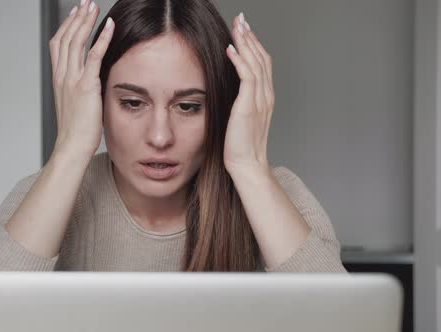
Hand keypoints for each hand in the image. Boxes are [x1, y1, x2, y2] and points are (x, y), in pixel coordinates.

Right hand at [49, 1, 114, 156]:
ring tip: (93, 7)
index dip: (66, 27)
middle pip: (66, 38)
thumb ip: (80, 90)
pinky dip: (102, 39)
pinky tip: (109, 26)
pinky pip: (93, 56)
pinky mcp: (86, 86)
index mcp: (59, 79)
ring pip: (77, 42)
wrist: (71, 147)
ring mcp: (73, 80)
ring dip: (86, 22)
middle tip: (85, 3)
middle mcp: (63, 76)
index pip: (58, 45)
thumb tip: (92, 83)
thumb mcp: (75, 105)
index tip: (74, 14)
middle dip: (77, 18)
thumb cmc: (76, 132)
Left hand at [224, 13, 274, 173]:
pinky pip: (247, 76)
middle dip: (251, 36)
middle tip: (241, 19)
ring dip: (245, 42)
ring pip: (256, 63)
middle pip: (262, 57)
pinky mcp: (249, 106)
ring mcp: (260, 100)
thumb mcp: (241, 118)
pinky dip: (239, 60)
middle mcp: (266, 95)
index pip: (262, 64)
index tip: (244, 31)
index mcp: (265, 98)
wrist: (247, 164)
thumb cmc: (240, 146)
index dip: (254, 45)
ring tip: (237, 26)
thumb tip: (229, 91)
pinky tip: (231, 48)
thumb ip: (240, 102)